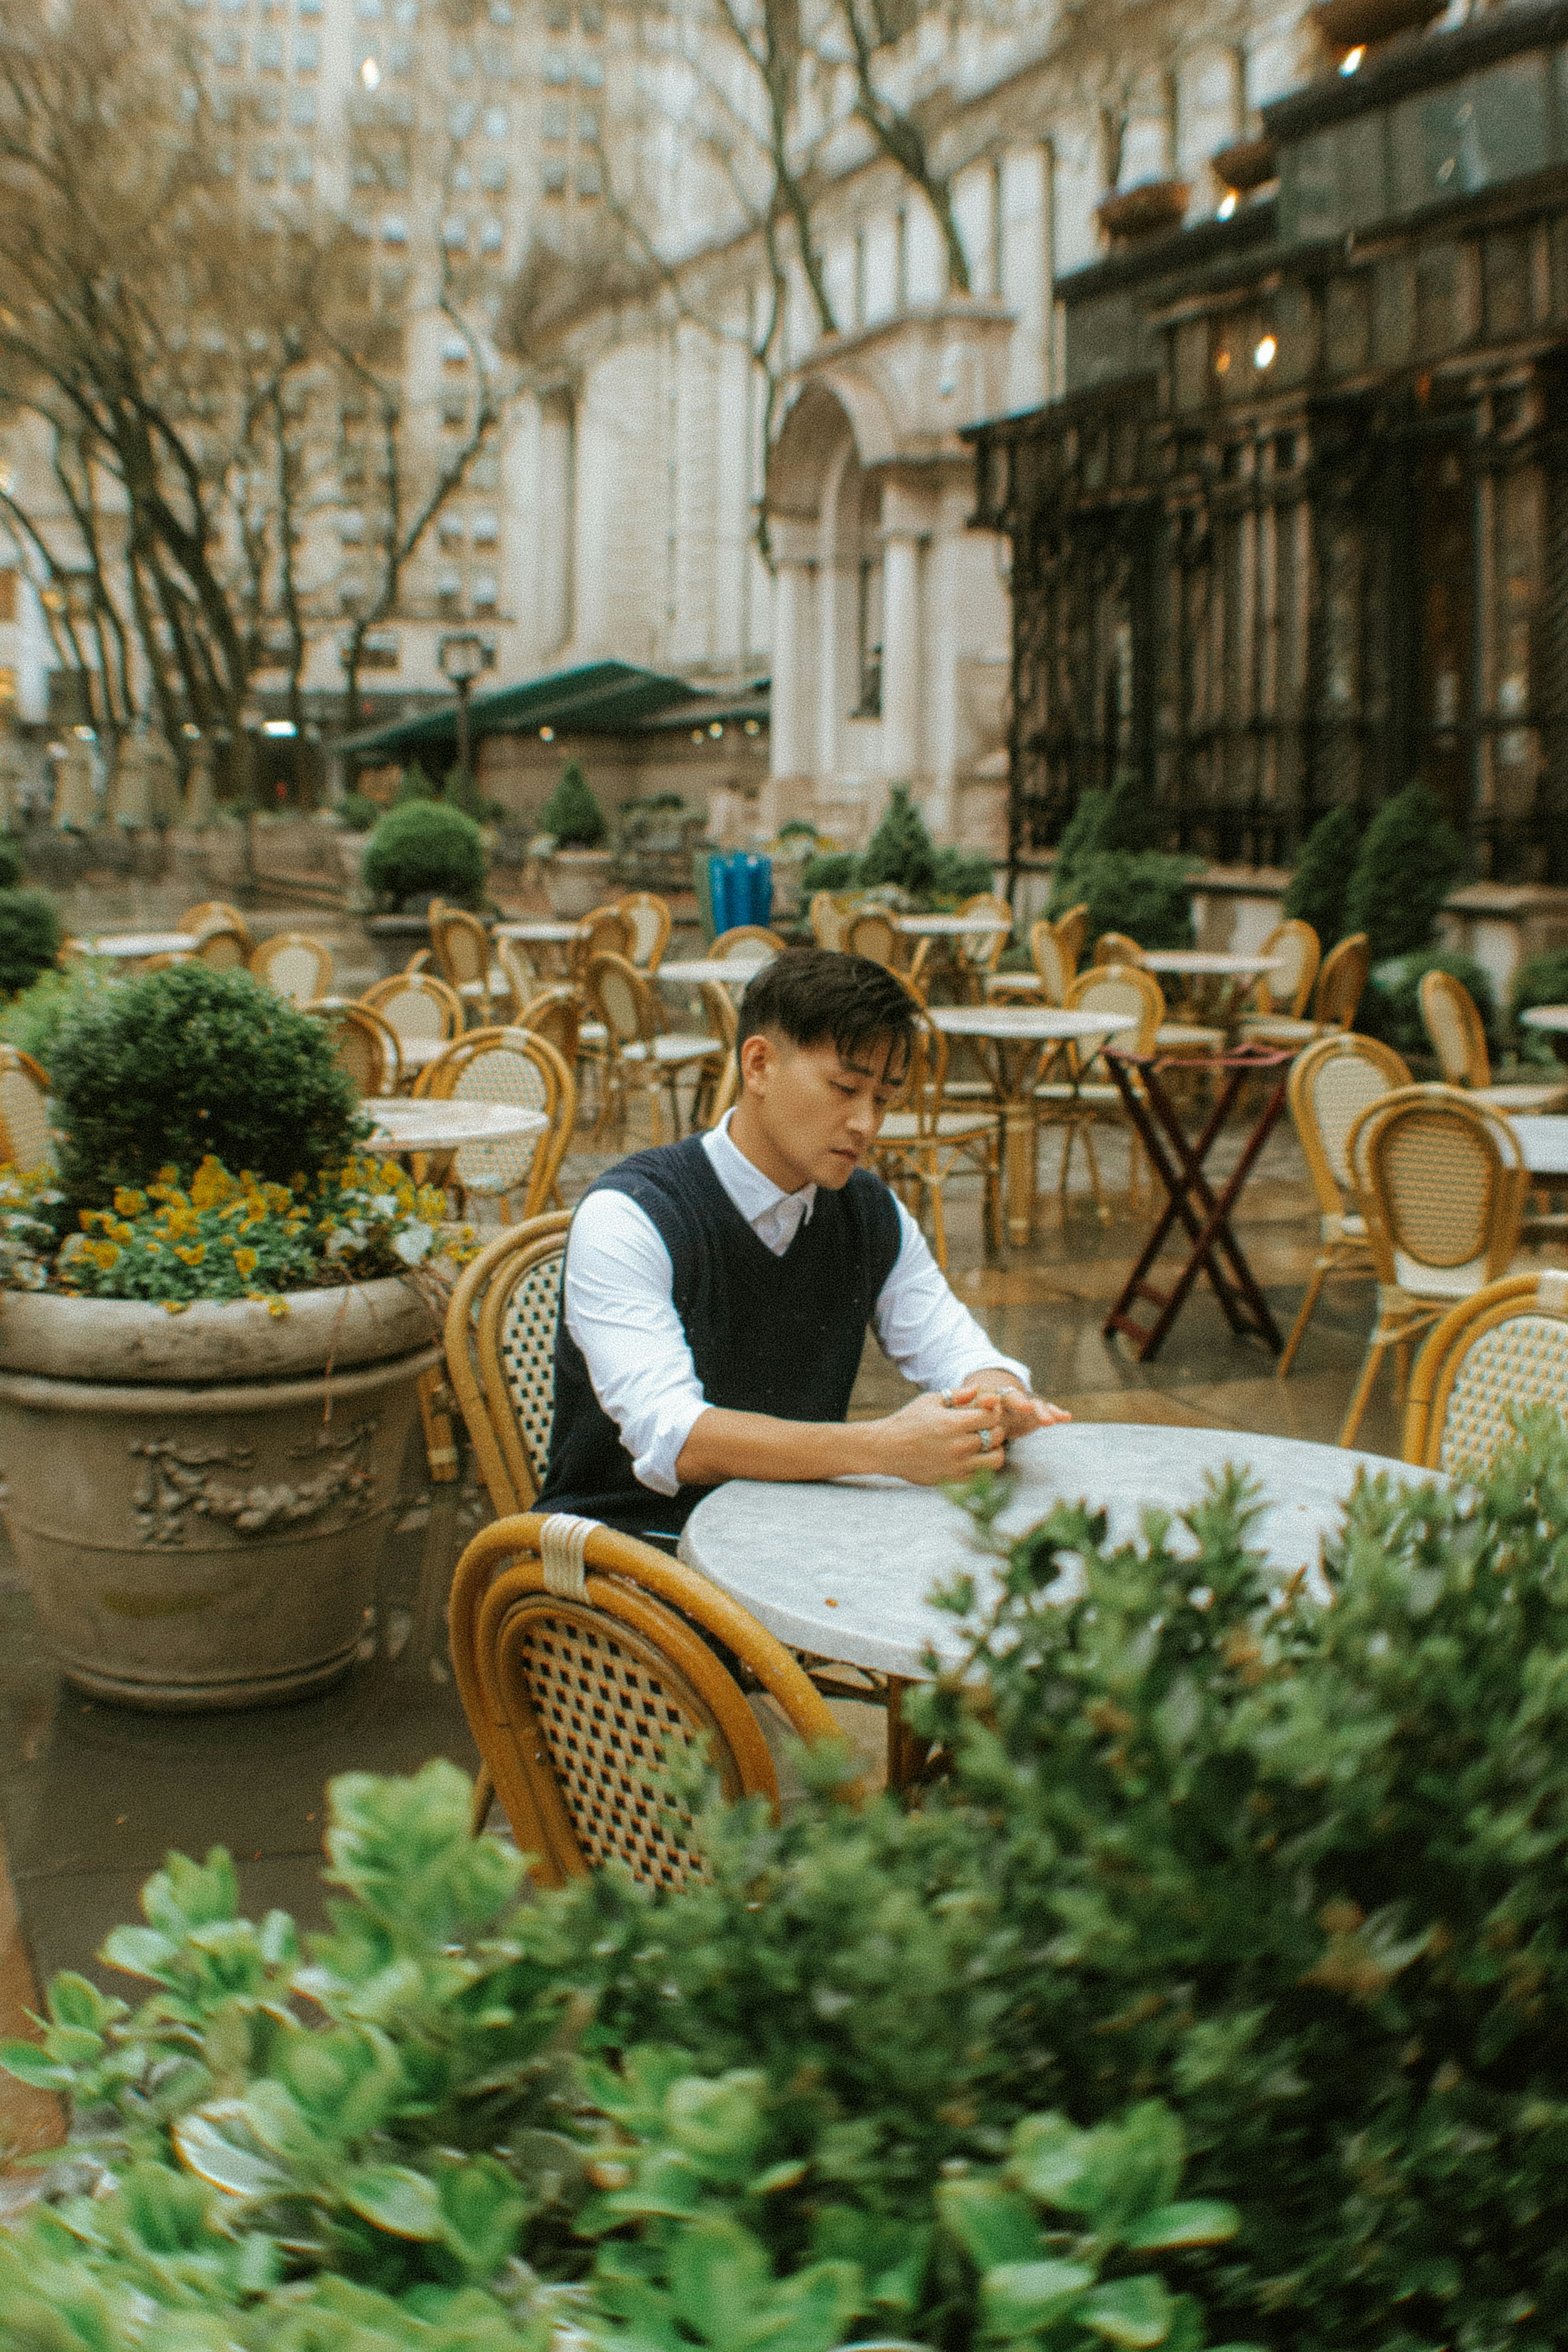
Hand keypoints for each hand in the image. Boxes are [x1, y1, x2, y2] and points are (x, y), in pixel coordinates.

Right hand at [865, 1389, 1017, 1485]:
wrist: (886, 1449)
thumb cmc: (908, 1421)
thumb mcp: (930, 1401)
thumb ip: (957, 1395)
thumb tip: (978, 1388)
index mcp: (953, 1423)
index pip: (991, 1416)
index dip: (993, 1411)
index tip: (986, 1410)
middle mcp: (958, 1445)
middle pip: (996, 1436)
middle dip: (995, 1428)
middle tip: (985, 1426)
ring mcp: (957, 1465)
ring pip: (995, 1459)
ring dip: (995, 1450)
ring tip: (985, 1444)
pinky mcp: (953, 1479)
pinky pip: (982, 1475)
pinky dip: (983, 1466)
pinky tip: (973, 1457)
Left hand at [949, 1382, 1070, 1443]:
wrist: (991, 1409)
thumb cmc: (974, 1414)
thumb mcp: (966, 1412)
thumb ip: (966, 1410)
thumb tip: (966, 1407)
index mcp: (988, 1396)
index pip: (989, 1396)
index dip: (990, 1400)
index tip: (991, 1402)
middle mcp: (1008, 1397)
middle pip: (1015, 1397)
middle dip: (1020, 1402)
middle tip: (1026, 1408)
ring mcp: (1024, 1404)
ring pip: (1034, 1404)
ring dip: (1042, 1411)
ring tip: (1050, 1420)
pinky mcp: (1035, 1413)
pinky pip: (1046, 1411)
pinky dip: (1056, 1413)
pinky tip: (1066, 1417)